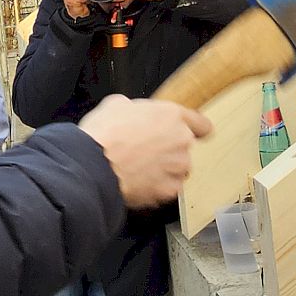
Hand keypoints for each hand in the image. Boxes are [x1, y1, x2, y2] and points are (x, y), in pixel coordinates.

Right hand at [77, 95, 211, 208]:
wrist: (93, 166)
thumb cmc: (103, 136)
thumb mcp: (116, 105)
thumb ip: (136, 109)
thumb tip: (132, 113)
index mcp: (172, 116)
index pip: (201, 124)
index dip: (195, 129)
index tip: (193, 134)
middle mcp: (181, 141)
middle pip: (184, 148)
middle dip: (169, 150)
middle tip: (145, 151)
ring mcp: (177, 167)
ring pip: (177, 170)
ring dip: (164, 170)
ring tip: (139, 169)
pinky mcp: (169, 189)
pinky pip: (168, 188)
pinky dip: (156, 187)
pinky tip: (138, 182)